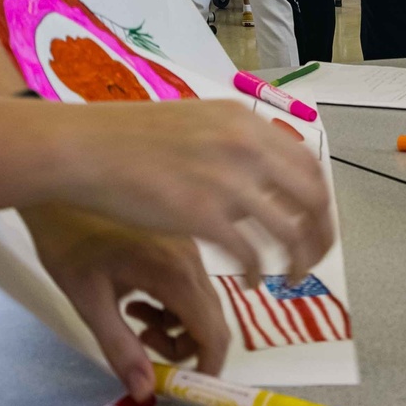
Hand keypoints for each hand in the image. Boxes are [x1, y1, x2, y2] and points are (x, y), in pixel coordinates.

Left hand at [22, 205, 228, 401]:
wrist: (62, 186)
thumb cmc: (68, 242)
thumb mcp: (89, 302)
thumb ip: (121, 349)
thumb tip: (147, 393)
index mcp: (176, 274)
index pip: (214, 333)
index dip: (206, 368)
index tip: (182, 388)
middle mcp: (192, 259)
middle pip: (213, 320)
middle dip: (185, 349)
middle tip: (143, 349)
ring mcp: (189, 246)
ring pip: (202, 303)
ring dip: (176, 326)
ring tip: (134, 322)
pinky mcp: (180, 240)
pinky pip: (191, 284)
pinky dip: (172, 304)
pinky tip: (137, 297)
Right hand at [53, 100, 333, 285]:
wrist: (84, 148)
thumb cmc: (126, 139)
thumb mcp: (194, 124)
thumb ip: (231, 146)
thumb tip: (256, 174)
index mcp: (244, 122)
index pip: (306, 162)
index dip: (318, 199)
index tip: (313, 222)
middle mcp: (245, 146)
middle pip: (312, 197)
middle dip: (321, 233)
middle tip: (313, 257)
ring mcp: (226, 180)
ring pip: (290, 230)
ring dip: (299, 259)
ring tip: (291, 278)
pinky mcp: (203, 215)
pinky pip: (251, 252)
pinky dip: (259, 272)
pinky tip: (252, 282)